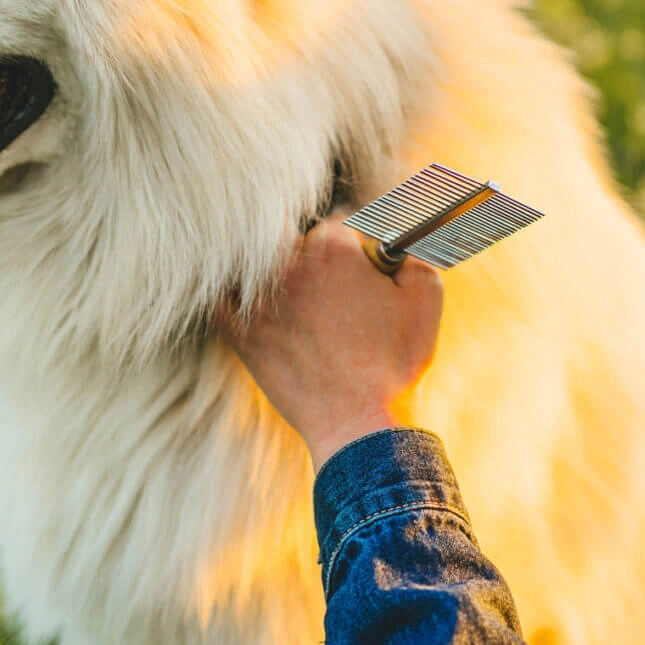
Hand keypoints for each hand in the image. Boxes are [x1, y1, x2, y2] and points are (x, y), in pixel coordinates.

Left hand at [226, 218, 443, 469]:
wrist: (361, 423)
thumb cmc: (397, 363)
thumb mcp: (427, 297)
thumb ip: (415, 252)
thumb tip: (399, 241)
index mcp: (333, 248)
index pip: (340, 221)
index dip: (355, 241)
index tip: (362, 261)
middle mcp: (291, 264)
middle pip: (295, 236)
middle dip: (313, 251)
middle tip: (332, 279)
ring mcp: (260, 298)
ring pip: (253, 258)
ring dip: (269, 263)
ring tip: (290, 285)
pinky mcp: (241, 332)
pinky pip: (217, 297)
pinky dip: (226, 291)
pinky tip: (240, 295)